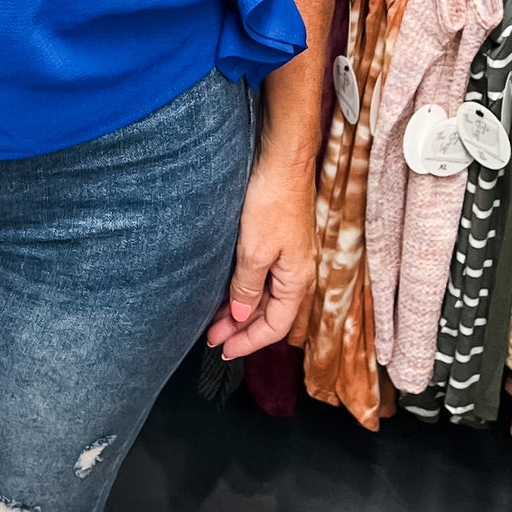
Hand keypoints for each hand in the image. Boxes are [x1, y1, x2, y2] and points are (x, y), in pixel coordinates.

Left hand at [207, 150, 317, 358]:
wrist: (284, 160)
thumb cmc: (273, 200)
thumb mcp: (254, 250)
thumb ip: (248, 288)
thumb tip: (243, 317)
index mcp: (298, 279)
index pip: (276, 326)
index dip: (249, 342)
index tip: (224, 351)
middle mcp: (299, 272)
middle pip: (271, 315)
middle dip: (242, 331)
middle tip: (212, 339)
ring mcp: (291, 257)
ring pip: (266, 298)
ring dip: (241, 312)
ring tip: (214, 321)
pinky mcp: (281, 243)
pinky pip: (265, 280)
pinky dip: (245, 292)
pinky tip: (228, 293)